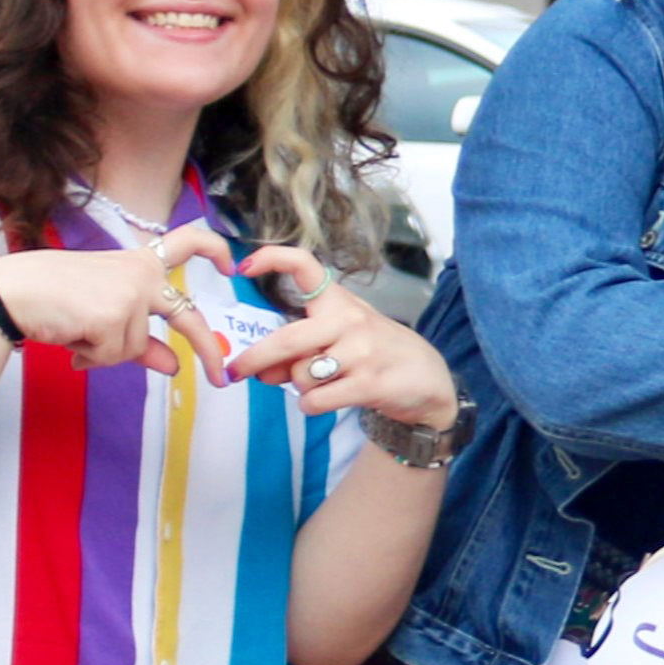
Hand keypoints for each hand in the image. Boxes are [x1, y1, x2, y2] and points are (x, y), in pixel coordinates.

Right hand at [0, 226, 225, 374]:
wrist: (12, 292)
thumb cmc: (54, 299)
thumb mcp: (103, 317)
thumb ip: (143, 341)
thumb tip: (175, 366)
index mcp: (138, 263)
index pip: (186, 243)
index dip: (213, 250)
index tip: (232, 266)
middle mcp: (141, 274)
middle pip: (187, 316)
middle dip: (208, 350)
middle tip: (222, 378)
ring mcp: (130, 293)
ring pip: (135, 348)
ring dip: (105, 351)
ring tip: (76, 330)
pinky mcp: (114, 315)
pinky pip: (114, 355)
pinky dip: (92, 356)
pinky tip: (71, 336)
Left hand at [223, 248, 460, 429]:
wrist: (429, 379)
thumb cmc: (377, 353)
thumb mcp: (340, 340)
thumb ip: (298, 351)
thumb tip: (260, 371)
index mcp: (339, 301)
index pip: (304, 265)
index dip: (271, 259)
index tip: (243, 266)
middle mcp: (349, 321)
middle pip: (286, 339)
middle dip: (253, 359)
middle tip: (234, 371)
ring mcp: (361, 353)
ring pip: (301, 375)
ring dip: (299, 387)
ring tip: (320, 384)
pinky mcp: (369, 384)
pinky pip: (316, 400)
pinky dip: (312, 405)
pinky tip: (327, 399)